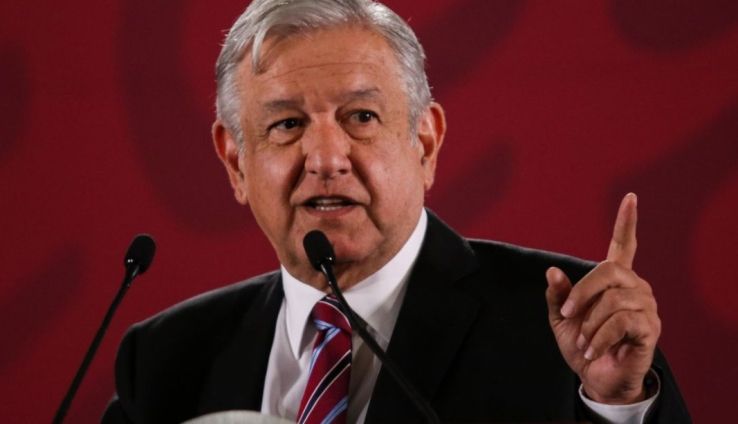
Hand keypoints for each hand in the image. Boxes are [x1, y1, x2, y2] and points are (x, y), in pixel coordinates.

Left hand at [545, 193, 660, 403]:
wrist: (595, 378)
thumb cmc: (581, 345)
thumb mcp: (562, 318)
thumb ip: (558, 295)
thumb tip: (552, 271)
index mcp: (614, 280)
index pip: (623, 244)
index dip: (626, 221)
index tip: (630, 197)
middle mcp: (635, 287)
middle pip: (608, 271)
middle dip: (582, 292)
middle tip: (568, 314)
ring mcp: (646, 307)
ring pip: (613, 300)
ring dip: (590, 324)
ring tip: (584, 342)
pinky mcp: (650, 329)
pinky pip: (621, 322)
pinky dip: (600, 337)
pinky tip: (593, 350)